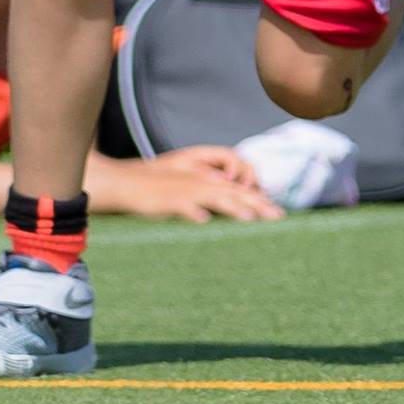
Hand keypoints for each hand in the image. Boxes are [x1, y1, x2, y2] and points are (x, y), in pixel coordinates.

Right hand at [117, 152, 283, 222]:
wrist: (124, 183)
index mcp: (203, 183)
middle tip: (279, 216)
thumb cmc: (154, 193)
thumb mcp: (183, 196)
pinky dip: (193, 211)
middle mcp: (197, 184)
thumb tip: (218, 217)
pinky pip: (182, 205)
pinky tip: (203, 220)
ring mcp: (182, 191)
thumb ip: (203, 203)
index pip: (236, 190)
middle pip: (231, 192)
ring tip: (250, 217)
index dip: (258, 200)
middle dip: (256, 203)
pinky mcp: (166, 199)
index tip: (279, 213)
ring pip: (212, 197)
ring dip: (231, 206)